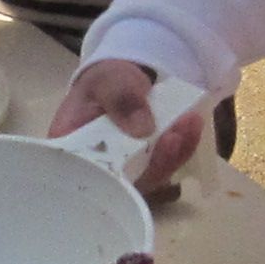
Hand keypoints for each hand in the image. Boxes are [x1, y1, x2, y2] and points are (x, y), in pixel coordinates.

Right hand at [53, 57, 204, 192]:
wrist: (122, 79)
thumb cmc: (105, 81)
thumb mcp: (107, 80)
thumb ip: (120, 97)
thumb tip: (143, 129)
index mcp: (72, 154)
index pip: (87, 179)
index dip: (114, 180)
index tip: (139, 162)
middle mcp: (97, 170)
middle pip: (124, 184)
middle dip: (154, 164)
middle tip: (174, 138)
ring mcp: (125, 170)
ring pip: (149, 177)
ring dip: (173, 155)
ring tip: (188, 124)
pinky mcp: (147, 166)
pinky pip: (165, 165)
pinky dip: (182, 148)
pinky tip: (192, 127)